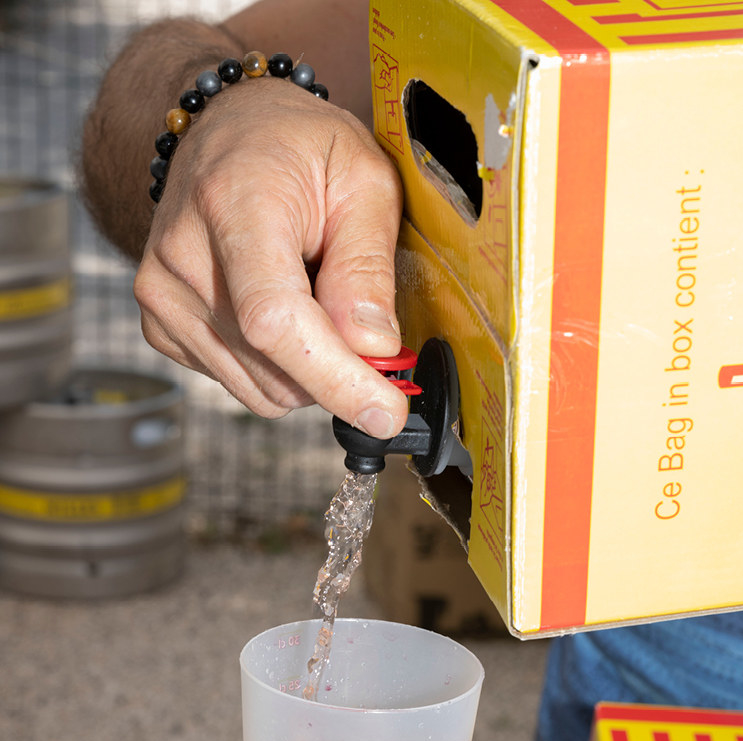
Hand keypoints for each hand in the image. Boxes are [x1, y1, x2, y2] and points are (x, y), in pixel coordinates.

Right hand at [133, 82, 408, 435]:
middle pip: (273, 366)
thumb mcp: (365, 180)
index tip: (386, 413)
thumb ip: (368, 267)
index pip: (274, 320)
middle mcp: (182, 255)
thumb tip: (374, 348)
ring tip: (315, 295)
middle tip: (366, 319)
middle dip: (342, 371)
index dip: (335, 378)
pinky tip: (285, 308)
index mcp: (235, 206)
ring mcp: (162, 293)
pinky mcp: (160, 323)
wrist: (231, 129)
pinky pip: (240, 383)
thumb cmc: (303, 147)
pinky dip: (279, 367)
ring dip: (311, 368)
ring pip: (262, 389)